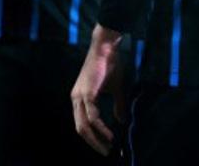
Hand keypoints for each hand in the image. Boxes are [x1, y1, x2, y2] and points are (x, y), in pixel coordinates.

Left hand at [71, 25, 125, 155]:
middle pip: (80, 128)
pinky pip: (92, 117)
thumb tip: (122, 121)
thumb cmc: (110, 64)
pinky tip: (110, 135)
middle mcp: (76, 98)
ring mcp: (79, 96)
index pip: (81, 123)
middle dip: (93, 143)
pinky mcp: (87, 93)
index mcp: (80, 97)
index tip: (104, 146)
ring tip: (108, 147)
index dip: (92, 136)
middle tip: (106, 152)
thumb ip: (118, 106)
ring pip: (83, 125)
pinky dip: (101, 128)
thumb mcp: (115, 89)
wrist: (107, 46)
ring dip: (96, 139)